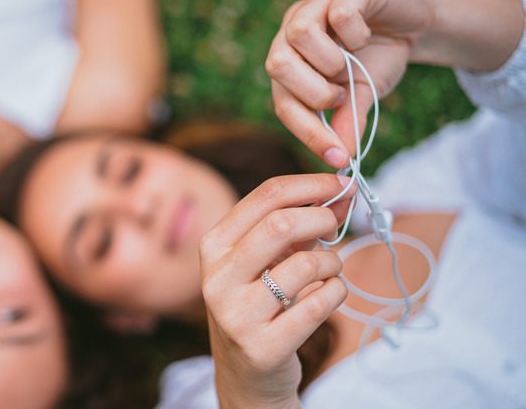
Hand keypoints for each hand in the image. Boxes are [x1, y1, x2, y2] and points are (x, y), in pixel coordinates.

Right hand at [200, 174, 352, 407]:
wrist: (246, 373)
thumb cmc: (260, 303)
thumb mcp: (265, 260)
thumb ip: (298, 225)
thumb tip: (343, 193)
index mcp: (213, 246)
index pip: (265, 196)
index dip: (311, 184)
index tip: (341, 183)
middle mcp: (217, 278)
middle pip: (282, 224)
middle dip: (323, 219)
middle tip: (336, 228)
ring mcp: (236, 314)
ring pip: (307, 264)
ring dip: (333, 263)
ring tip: (329, 272)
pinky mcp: (263, 347)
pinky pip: (321, 303)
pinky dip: (337, 292)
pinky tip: (328, 296)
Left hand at [266, 0, 432, 166]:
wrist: (411, 23)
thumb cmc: (376, 60)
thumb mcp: (361, 96)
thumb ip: (348, 121)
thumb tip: (343, 157)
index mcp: (289, 63)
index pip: (283, 102)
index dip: (307, 133)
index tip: (337, 157)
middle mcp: (292, 33)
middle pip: (276, 65)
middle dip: (312, 93)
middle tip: (341, 96)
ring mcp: (316, 6)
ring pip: (298, 34)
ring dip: (329, 63)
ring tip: (349, 66)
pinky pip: (339, 12)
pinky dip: (355, 34)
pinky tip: (365, 37)